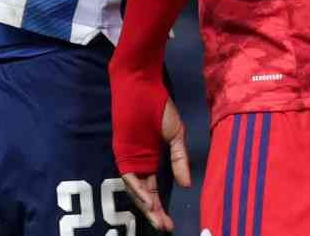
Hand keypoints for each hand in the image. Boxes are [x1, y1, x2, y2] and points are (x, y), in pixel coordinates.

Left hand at [111, 60, 190, 231]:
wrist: (144, 88)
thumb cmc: (160, 108)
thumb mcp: (176, 136)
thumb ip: (179, 160)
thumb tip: (187, 184)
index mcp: (150, 161)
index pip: (154, 191)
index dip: (161, 207)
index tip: (171, 223)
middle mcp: (138, 164)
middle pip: (144, 196)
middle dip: (154, 213)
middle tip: (165, 227)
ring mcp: (130, 159)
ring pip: (135, 190)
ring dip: (145, 206)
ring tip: (157, 218)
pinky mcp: (122, 152)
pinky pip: (128, 176)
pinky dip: (137, 189)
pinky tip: (147, 200)